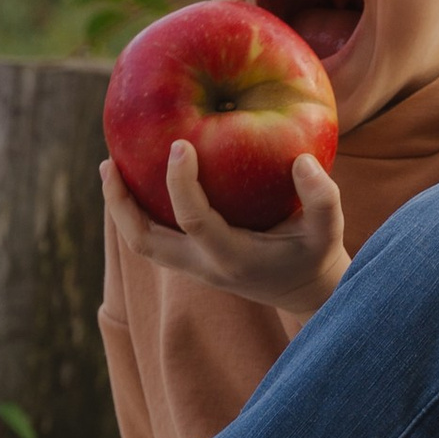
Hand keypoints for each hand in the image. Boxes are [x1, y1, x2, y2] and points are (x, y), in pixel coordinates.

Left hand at [101, 148, 346, 324]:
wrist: (306, 292)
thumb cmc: (316, 255)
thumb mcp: (329, 230)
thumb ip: (323, 197)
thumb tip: (301, 159)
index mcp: (233, 258)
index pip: (195, 221)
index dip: (181, 184)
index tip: (179, 145)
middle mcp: (205, 267)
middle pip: (145, 242)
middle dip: (121, 205)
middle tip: (109, 162)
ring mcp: (193, 268)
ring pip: (142, 243)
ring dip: (122, 208)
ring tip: (110, 165)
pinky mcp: (191, 261)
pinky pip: (154, 235)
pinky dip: (139, 208)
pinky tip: (139, 173)